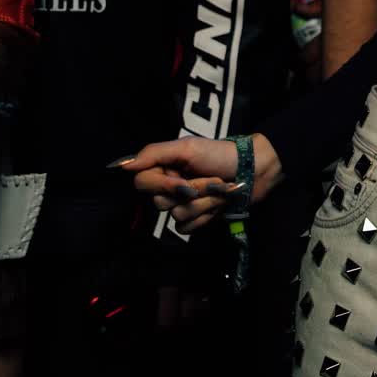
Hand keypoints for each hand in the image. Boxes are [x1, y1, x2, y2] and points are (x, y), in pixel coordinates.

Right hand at [115, 133, 281, 233]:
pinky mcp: (196, 219)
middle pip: (159, 202)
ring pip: (176, 216)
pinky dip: (206, 217)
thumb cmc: (221, 155)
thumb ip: (153, 154)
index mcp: (163, 167)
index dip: (162, 185)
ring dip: (204, 203)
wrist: (254, 171)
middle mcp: (169, 185)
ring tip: (221, 190)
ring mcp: (183, 204)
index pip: (141, 182)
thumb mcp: (187, 147)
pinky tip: (219, 206)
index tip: (183, 181)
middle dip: (193, 192)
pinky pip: (186, 228)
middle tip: (213, 181)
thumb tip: (122, 165)